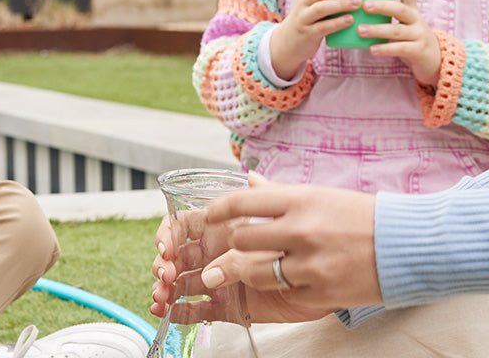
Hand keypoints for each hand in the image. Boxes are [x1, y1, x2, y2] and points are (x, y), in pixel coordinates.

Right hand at [148, 186, 343, 324]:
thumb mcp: (283, 215)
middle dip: (163, 265)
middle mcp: (214, 253)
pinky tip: (169, 314)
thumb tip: (250, 175)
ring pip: (181, 284)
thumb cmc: (301, 238)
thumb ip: (264, 198)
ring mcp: (219, 279)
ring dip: (166, 290)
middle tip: (166, 274)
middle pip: (176, 257)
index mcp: (220, 228)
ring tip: (163, 298)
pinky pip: (198, 310)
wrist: (325, 273)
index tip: (167, 247)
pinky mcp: (228, 305)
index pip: (182, 227)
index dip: (168, 236)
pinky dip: (179, 312)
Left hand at [186, 174, 383, 316]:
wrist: (407, 245)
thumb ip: (280, 194)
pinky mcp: (319, 292)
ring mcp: (310, 264)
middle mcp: (301, 230)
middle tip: (235, 251)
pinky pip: (284, 292)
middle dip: (233, 247)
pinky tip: (293, 280)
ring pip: (254, 273)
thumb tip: (250, 181)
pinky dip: (284, 288)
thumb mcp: (321, 195)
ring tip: (252, 270)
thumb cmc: (364, 217)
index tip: (209, 217)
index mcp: (300, 200)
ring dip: (249, 272)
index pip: (242, 202)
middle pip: (241, 241)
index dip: (218, 211)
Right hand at [266, 0, 363, 79]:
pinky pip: (322, 27)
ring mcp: (304, 18)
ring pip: (321, 8)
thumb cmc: (311, 18)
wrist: (290, 42)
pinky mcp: (308, 34)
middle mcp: (302, 3)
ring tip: (357, 3)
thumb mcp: (313, 2)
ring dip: (340, 4)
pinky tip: (350, 20)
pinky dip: (337, 23)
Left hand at [357, 0, 438, 84]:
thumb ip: (386, 17)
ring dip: (378, 29)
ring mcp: (419, 35)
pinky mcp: (418, 51)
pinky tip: (372, 49)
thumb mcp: (402, 25)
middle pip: (400, 9)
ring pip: (397, 30)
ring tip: (360, 30)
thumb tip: (357, 3)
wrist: (434, 63)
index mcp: (411, 11)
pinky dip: (385, 48)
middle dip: (382, 6)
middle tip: (364, 4)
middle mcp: (416, 20)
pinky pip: (401, 49)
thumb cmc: (410, 41)